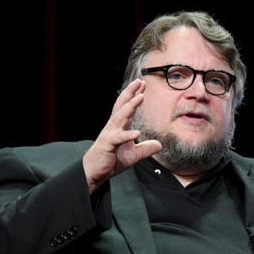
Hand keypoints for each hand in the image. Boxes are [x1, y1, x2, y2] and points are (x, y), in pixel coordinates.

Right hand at [82, 79, 161, 193]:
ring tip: (140, 97)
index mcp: (119, 126)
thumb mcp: (134, 155)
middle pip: (122, 106)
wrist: (95, 172)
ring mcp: (109, 134)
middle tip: (140, 81)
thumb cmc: (111, 160)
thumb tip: (159, 144)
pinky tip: (136, 132)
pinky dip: (127, 135)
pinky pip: (118, 138)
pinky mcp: (107, 145)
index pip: (127, 107)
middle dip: (130, 93)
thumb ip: (146, 149)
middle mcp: (113, 127)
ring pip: (120, 117)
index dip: (134, 95)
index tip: (143, 85)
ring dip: (130, 106)